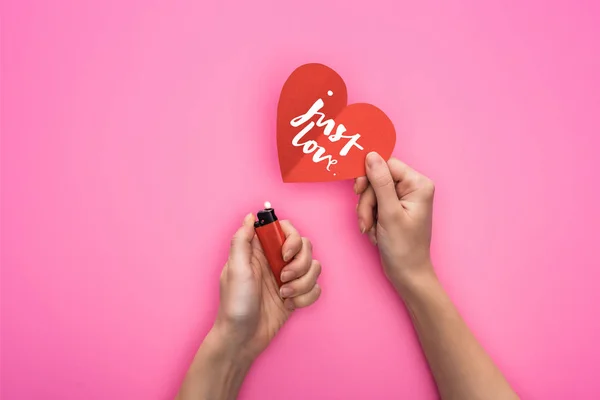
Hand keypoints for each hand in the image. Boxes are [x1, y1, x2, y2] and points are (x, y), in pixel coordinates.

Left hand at [213, 213, 321, 361]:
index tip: (285, 254)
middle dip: (300, 264)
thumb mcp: (234, 269)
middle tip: (283, 278)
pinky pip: (315, 288)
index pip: (285, 229)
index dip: (291, 238)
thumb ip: (241, 240)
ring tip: (284, 295)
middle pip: (305, 246)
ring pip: (314, 267)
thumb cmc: (235, 305)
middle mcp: (276, 261)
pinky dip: (305, 298)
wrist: (242, 339)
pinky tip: (289, 306)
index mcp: (260, 251)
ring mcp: (287, 278)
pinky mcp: (296, 295)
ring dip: (303, 283)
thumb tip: (250, 217)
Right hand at [355, 152, 434, 291]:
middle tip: (367, 220)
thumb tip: (371, 155)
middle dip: (367, 201)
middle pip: (377, 178)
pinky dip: (369, 217)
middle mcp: (413, 187)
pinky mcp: (394, 208)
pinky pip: (373, 203)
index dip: (369, 176)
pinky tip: (375, 231)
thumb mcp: (389, 213)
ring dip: (366, 211)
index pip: (386, 164)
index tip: (358, 191)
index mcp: (418, 184)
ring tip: (372, 230)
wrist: (407, 274)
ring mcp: (403, 198)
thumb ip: (380, 182)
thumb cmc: (403, 248)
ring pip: (372, 192)